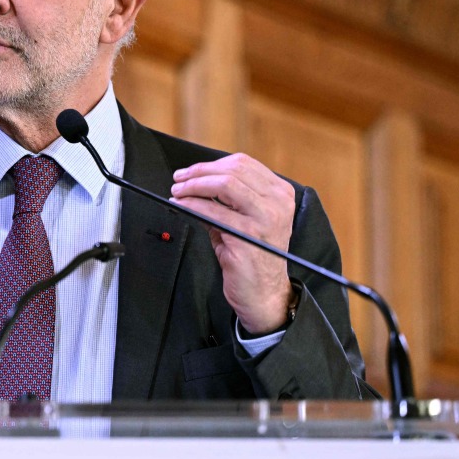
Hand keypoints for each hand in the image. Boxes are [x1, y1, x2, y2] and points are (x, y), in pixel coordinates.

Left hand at [171, 154, 295, 334]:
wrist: (264, 294)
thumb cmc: (254, 256)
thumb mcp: (244, 221)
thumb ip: (226, 201)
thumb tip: (195, 184)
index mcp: (280, 194)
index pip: (243, 164)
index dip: (211, 164)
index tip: (191, 171)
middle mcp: (278, 203)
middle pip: (233, 170)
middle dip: (199, 172)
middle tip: (179, 180)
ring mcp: (265, 219)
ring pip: (224, 184)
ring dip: (194, 185)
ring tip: (178, 192)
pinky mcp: (248, 236)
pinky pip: (213, 211)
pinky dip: (192, 205)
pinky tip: (181, 206)